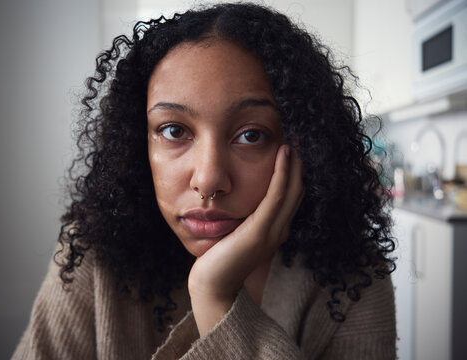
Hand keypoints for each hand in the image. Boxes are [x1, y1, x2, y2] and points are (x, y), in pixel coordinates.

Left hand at [188, 144, 304, 334]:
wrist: (211, 284)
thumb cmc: (218, 257)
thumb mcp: (235, 230)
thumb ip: (243, 215)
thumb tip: (235, 192)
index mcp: (275, 229)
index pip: (292, 194)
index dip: (295, 171)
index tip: (291, 147)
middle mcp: (280, 229)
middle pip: (298, 190)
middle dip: (299, 163)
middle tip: (297, 136)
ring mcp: (273, 232)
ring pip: (292, 190)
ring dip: (295, 163)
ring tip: (293, 140)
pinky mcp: (261, 232)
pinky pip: (277, 196)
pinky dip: (283, 174)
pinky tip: (284, 155)